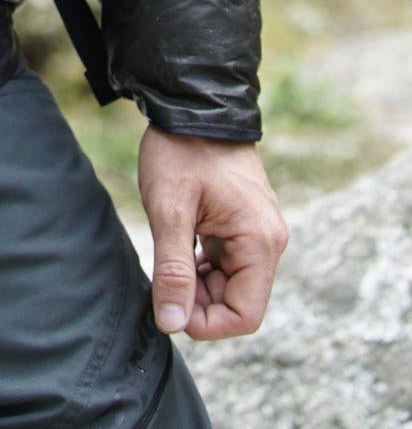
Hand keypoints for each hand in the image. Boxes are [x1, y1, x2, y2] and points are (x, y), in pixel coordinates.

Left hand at [137, 123, 288, 341]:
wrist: (191, 104)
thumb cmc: (180, 151)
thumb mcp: (169, 210)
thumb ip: (173, 270)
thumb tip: (172, 324)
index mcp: (259, 242)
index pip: (245, 315)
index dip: (206, 323)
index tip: (169, 306)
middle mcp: (267, 241)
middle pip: (237, 302)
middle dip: (198, 302)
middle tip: (161, 275)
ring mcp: (257, 232)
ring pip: (230, 284)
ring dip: (197, 283)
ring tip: (166, 255)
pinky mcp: (243, 223)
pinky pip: (227, 262)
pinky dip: (201, 265)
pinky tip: (177, 246)